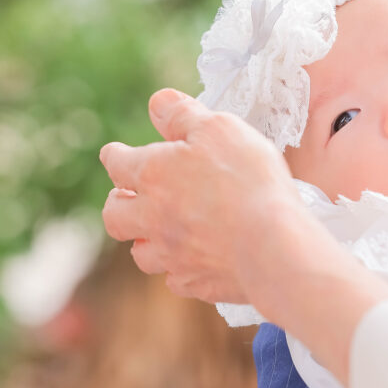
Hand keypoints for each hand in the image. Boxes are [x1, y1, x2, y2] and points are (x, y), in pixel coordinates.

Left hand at [100, 88, 298, 303]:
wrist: (273, 245)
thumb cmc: (248, 180)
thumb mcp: (220, 128)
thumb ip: (183, 114)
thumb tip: (156, 103)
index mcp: (154, 175)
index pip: (117, 163)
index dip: (115, 155)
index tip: (116, 153)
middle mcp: (152, 218)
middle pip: (114, 216)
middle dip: (118, 204)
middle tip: (129, 197)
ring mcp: (172, 256)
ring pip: (141, 253)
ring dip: (145, 240)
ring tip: (160, 232)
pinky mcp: (196, 284)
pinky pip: (177, 279)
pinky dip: (180, 269)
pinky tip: (195, 260)